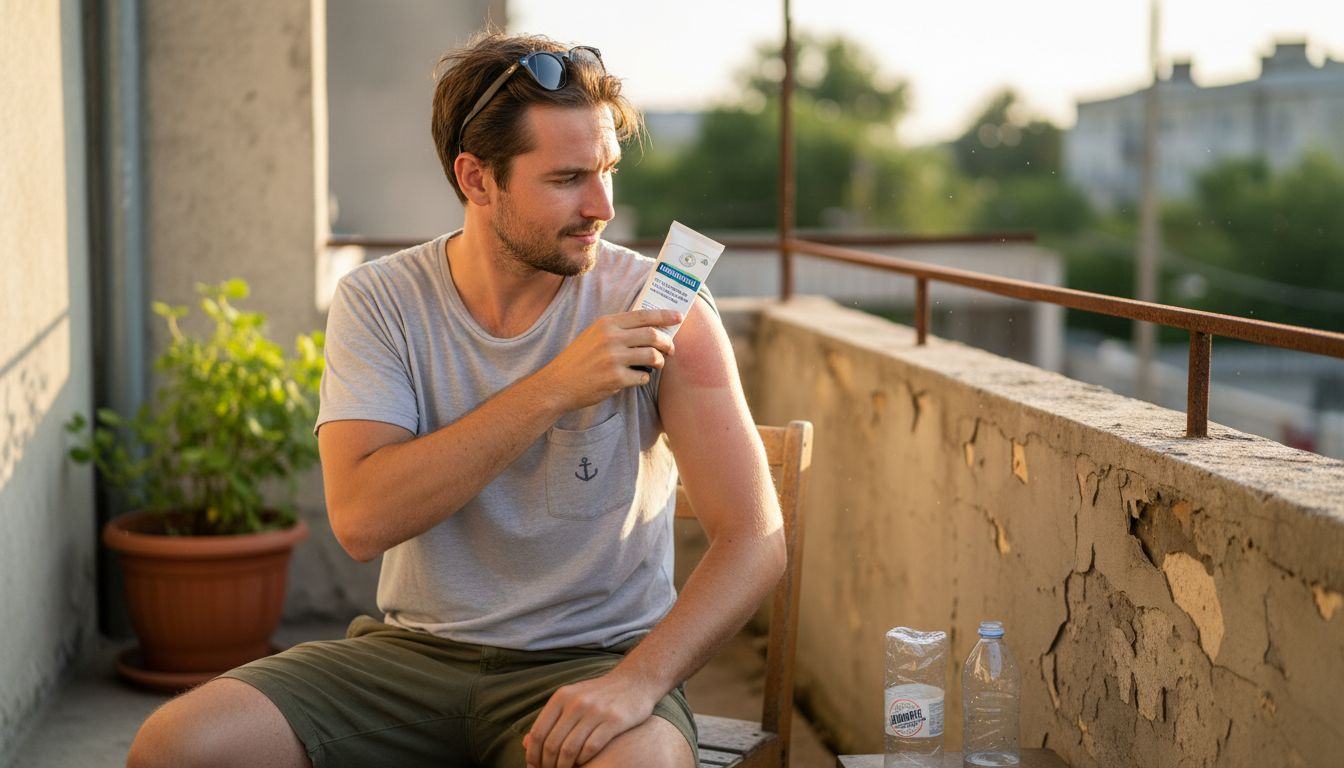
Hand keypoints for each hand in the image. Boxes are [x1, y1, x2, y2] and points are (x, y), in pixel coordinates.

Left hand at [522, 672, 659, 767]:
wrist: (635, 682)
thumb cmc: (599, 695)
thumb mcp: (572, 699)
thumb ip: (550, 719)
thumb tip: (525, 743)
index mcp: (561, 697)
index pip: (538, 733)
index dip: (533, 755)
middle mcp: (576, 703)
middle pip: (552, 744)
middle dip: (548, 765)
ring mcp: (595, 711)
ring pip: (569, 749)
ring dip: (565, 767)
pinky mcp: (614, 720)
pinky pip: (591, 747)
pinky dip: (584, 760)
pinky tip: (585, 762)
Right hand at [537, 309, 680, 411]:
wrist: (558, 384)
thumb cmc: (578, 359)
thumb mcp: (594, 335)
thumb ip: (617, 329)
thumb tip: (648, 328)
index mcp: (607, 324)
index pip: (643, 315)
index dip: (664, 315)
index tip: (678, 317)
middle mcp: (611, 338)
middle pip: (652, 335)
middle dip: (667, 342)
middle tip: (670, 348)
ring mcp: (614, 359)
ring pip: (652, 356)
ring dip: (659, 361)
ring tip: (657, 364)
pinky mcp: (616, 379)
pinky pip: (642, 377)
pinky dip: (644, 378)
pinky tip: (636, 378)